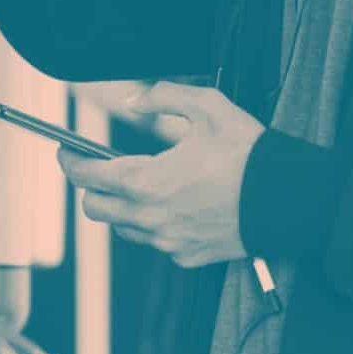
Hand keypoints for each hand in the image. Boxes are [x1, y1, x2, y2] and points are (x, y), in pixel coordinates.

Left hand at [57, 83, 264, 268]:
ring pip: (123, 229)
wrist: (285, 198)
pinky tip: (173, 205)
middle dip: (92, 187)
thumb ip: (162, 96)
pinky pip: (156, 243)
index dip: (70, 161)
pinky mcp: (187, 257)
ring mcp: (169, 242)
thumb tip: (133, 101)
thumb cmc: (248, 154)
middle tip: (101, 168)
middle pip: (96, 209)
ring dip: (122, 208)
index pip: (88, 176)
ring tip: (142, 185)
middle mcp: (151, 218)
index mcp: (148, 181)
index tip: (66, 151)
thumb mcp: (207, 106)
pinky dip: (154, 225)